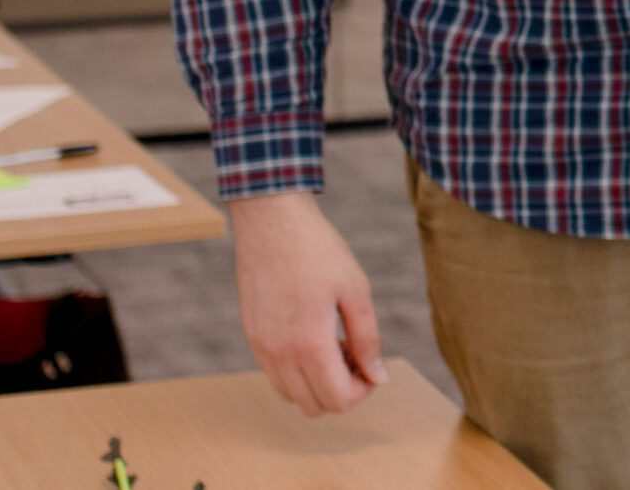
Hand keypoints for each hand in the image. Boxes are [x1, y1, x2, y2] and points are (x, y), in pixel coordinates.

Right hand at [230, 191, 384, 416]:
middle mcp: (279, 355)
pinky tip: (314, 336)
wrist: (272, 223)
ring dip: (318, 381)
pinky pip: (276, 376)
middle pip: (315, 406)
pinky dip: (298, 371)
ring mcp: (260, 348)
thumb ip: (368, 339)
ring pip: (293, 395)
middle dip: (342, 388)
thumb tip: (378, 377)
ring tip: (336, 342)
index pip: (338, 400)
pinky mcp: (252, 337)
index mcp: (308, 344)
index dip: (363, 390)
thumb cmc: (319, 251)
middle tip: (356, 351)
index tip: (372, 363)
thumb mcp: (356, 291)